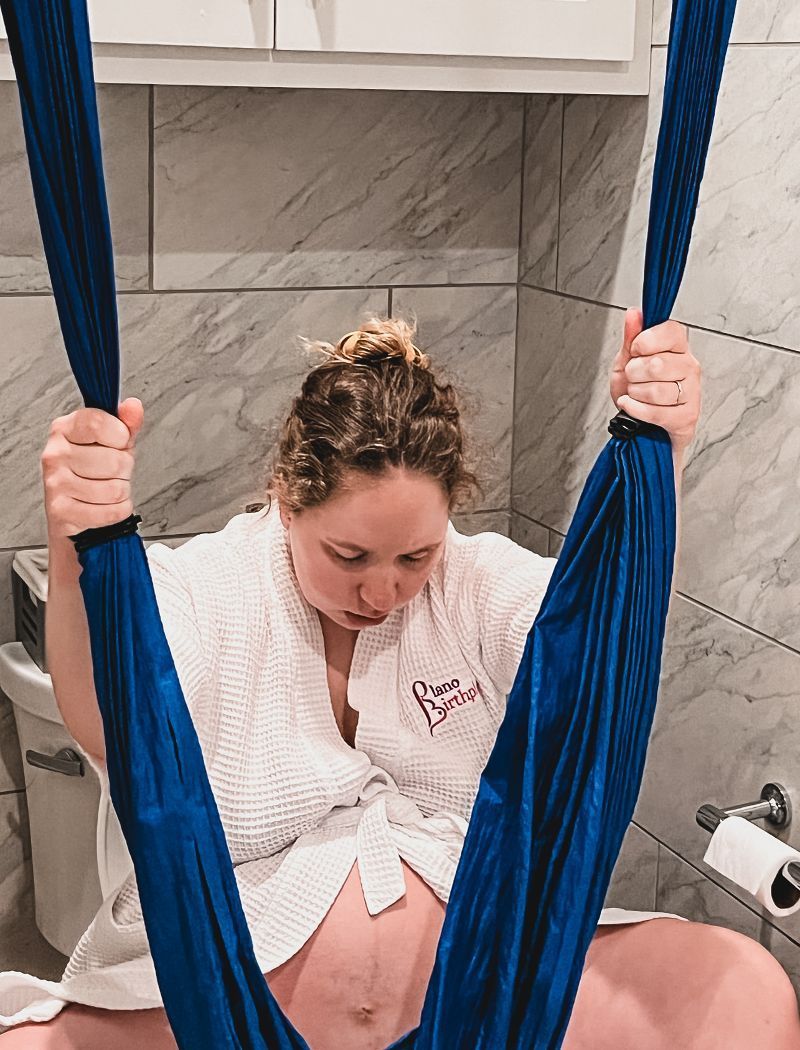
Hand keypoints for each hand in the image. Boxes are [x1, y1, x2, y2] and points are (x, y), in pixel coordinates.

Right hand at [41, 397, 144, 538]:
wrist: (74, 513)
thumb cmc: (93, 473)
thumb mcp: (113, 443)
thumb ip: (125, 424)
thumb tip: (133, 406)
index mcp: (64, 429)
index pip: (98, 423)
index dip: (121, 436)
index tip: (119, 442)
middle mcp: (55, 454)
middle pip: (114, 461)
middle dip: (124, 470)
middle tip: (111, 473)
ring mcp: (55, 483)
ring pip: (115, 489)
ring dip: (121, 492)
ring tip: (106, 489)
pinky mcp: (62, 512)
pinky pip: (112, 511)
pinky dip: (118, 511)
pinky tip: (103, 506)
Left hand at [610, 308, 700, 452]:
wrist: (641, 423)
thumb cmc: (638, 390)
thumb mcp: (627, 360)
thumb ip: (631, 337)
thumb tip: (634, 313)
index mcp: (678, 347)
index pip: (670, 331)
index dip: (646, 341)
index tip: (636, 349)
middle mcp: (690, 366)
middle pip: (658, 364)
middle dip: (635, 373)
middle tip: (633, 377)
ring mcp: (692, 391)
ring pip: (657, 390)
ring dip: (636, 394)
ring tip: (636, 393)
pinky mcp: (687, 416)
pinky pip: (657, 412)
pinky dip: (636, 410)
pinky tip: (631, 406)